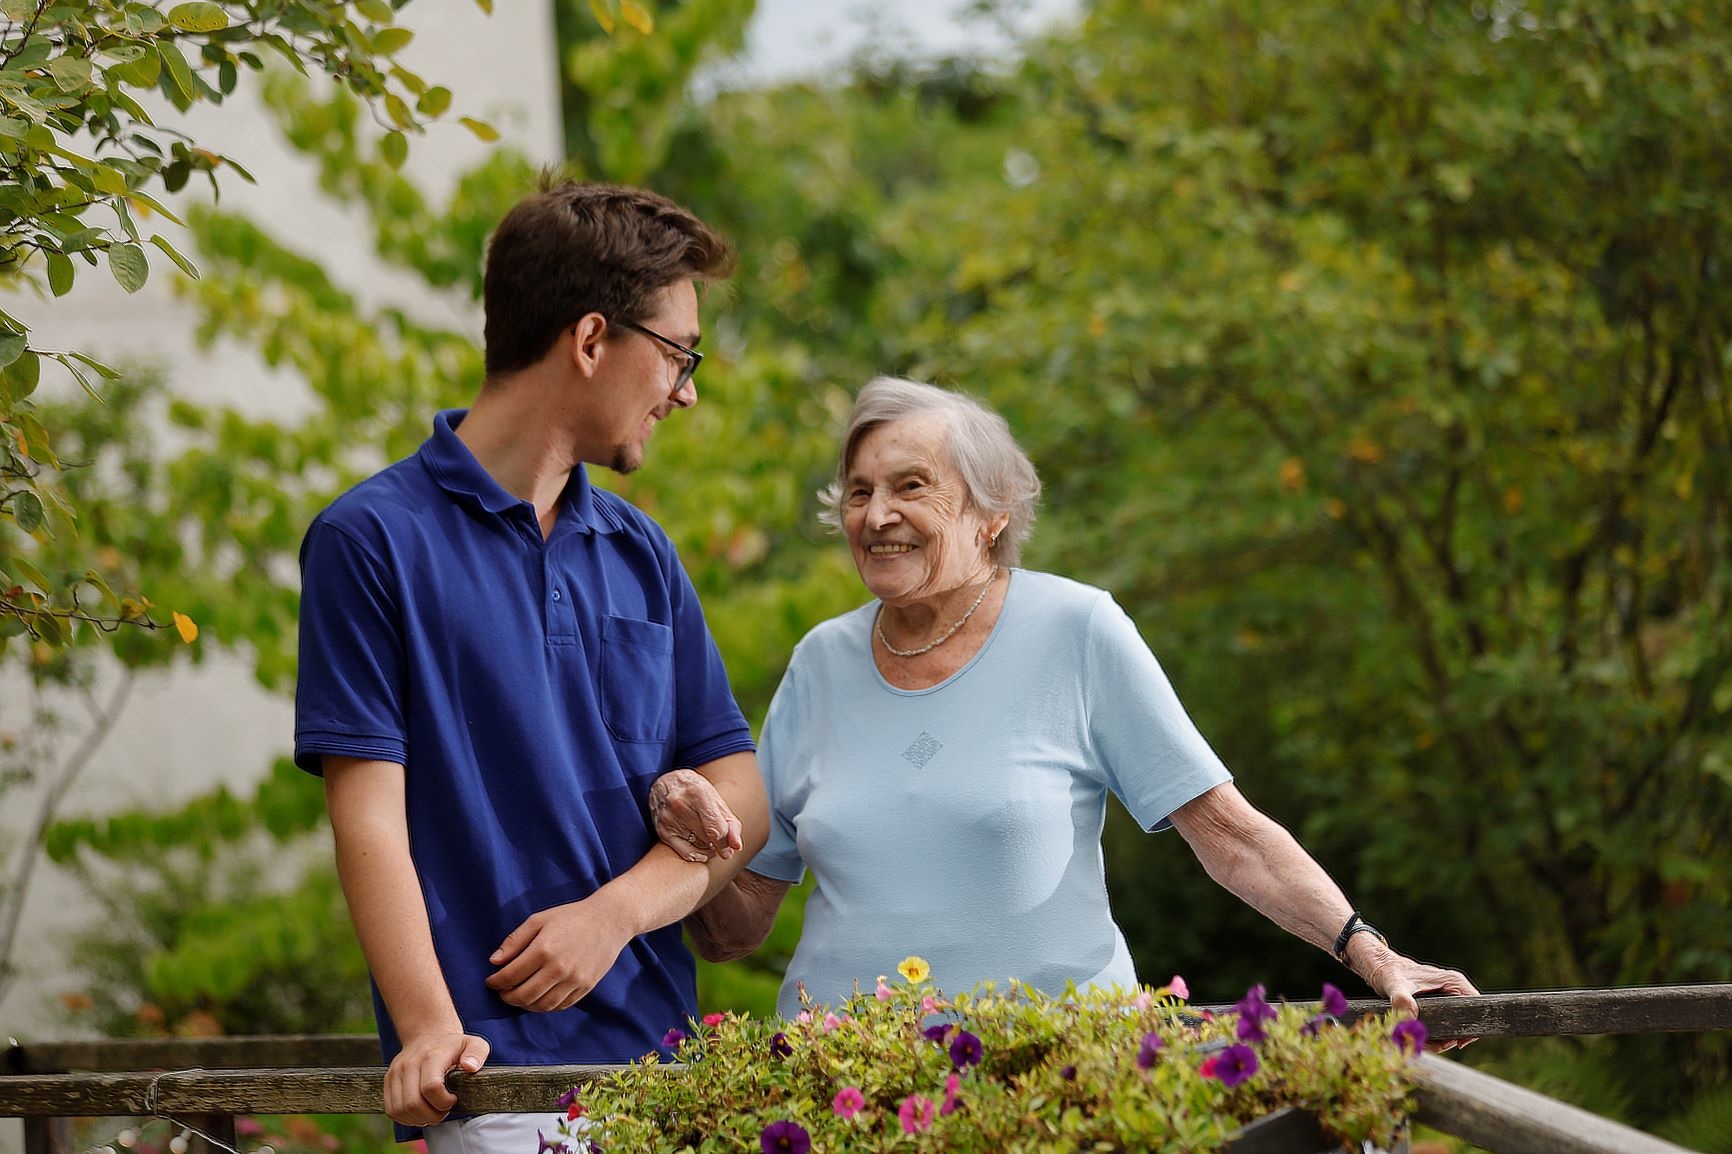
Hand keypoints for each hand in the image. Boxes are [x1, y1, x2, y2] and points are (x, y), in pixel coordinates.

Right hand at [383, 1029, 488, 1126]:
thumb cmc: (453, 1045)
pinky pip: (391, 1110)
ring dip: (418, 1119)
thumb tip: (470, 1067)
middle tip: (443, 1110)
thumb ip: (477, 1053)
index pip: (431, 1087)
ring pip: (400, 1110)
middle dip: (432, 1115)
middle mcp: (409, 1063)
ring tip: (432, 1112)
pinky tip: (420, 1112)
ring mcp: (395, 1072)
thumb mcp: (473, 1043)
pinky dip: (406, 1118)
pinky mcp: (388, 1081)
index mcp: (431, 1056)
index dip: (444, 1102)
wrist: (428, 1035)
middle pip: (413, 1103)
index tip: (454, 1099)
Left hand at [485, 896, 633, 1011]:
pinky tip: (538, 998)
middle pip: (523, 996)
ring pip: (541, 1005)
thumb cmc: (572, 917)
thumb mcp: (539, 920)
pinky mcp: (585, 987)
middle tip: (502, 992)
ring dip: (524, 1005)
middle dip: (507, 997)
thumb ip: (514, 940)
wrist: (609, 920)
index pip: (510, 976)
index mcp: (543, 949)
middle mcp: (558, 968)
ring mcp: (574, 980)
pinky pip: (560, 1005)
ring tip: (518, 997)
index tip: (491, 981)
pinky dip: (545, 1006)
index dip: (495, 982)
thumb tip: (494, 961)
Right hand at [649, 767, 741, 862]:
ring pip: (699, 846)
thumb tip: (736, 847)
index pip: (716, 830)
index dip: (726, 842)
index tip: (730, 845)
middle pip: (708, 839)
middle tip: (717, 833)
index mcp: (698, 793)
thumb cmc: (697, 792)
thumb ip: (731, 824)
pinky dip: (698, 854)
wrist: (668, 782)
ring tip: (707, 834)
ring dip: (707, 845)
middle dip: (717, 840)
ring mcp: (668, 819)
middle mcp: (680, 805)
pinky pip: (686, 854)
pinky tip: (701, 847)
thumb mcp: (717, 800)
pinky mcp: (662, 831)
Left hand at [1353, 941, 1479, 1050]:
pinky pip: (1443, 1026)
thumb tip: (1411, 1022)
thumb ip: (1401, 1000)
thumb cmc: (1388, 971)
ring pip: (1453, 1027)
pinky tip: (1415, 1038)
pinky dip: (1432, 1036)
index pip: (1476, 1008)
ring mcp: (1446, 998)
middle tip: (1426, 1043)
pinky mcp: (1437, 1006)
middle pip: (1465, 1022)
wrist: (1377, 966)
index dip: (1470, 1028)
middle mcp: (1453, 990)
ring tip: (1416, 1040)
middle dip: (1449, 1038)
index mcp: (1453, 982)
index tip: (1455, 1043)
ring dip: (1438, 1040)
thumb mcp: (1393, 984)